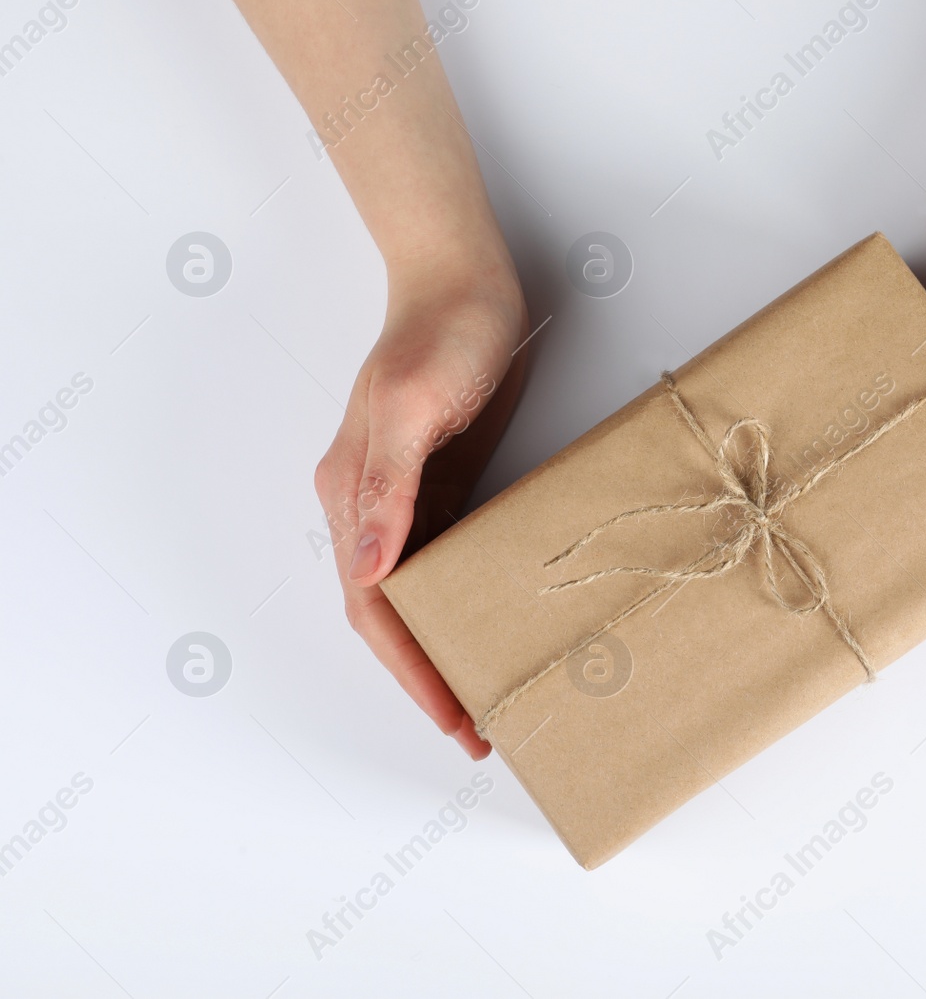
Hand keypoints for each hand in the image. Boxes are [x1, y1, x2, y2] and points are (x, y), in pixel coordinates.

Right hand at [313, 256, 528, 758]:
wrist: (464, 278)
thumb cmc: (440, 332)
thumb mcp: (412, 406)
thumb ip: (386, 488)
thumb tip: (363, 569)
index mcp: (353, 496)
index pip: (374, 608)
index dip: (410, 671)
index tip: (454, 719)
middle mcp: (371, 507)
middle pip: (390, 614)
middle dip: (426, 677)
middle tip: (478, 728)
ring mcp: (405, 496)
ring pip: (415, 595)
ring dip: (443, 646)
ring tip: (487, 693)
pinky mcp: (438, 482)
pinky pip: (442, 560)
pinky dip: (461, 601)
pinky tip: (492, 620)